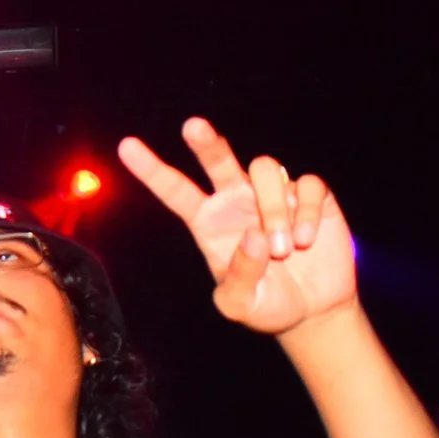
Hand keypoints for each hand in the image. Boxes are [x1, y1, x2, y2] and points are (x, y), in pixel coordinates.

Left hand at [119, 117, 356, 336]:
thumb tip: (254, 236)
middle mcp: (237, 200)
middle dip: (206, 142)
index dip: (151, 169)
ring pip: (265, 170)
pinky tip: (306, 238)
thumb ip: (240, 276)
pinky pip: (308, 184)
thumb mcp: (241, 304)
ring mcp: (274, 194)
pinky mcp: (311, 197)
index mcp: (209, 221)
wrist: (312, 310)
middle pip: (217, 159)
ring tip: (284, 248)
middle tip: (192, 127)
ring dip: (275, 208)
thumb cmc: (266, 305)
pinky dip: (307, 210)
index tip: (126, 146)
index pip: (175, 191)